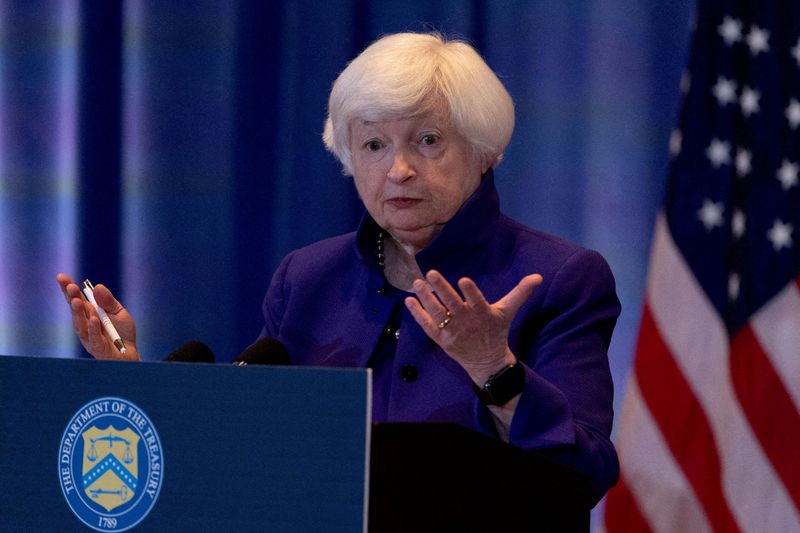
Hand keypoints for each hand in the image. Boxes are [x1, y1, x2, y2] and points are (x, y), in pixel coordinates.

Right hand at [56, 273, 139, 360]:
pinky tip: (93, 319)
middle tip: (70, 287)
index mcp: (89, 313)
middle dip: (72, 298)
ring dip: (78, 313)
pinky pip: (94, 338)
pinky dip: (93, 328)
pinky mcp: (97, 347)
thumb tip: (97, 287)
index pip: (77, 299)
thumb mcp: (119, 312)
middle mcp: (85, 324)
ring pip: (81, 324)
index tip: (61, 277)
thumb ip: (108, 301)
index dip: (68, 289)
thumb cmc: (123, 332)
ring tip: (76, 301)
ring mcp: (89, 336)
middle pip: (76, 310)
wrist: (129, 353)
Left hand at [405, 270, 541, 384]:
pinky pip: (427, 325)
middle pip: (452, 304)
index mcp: (483, 314)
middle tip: (431, 274)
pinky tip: (409, 300)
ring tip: (417, 283)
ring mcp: (452, 331)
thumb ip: (521, 292)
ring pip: (437, 313)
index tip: (465, 280)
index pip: (477, 301)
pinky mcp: (441, 339)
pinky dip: (418, 314)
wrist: (487, 361)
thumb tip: (538, 276)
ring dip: (426, 298)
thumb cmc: (496, 331)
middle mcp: (466, 322)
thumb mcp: (509, 311)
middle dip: (441, 289)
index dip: (471, 292)